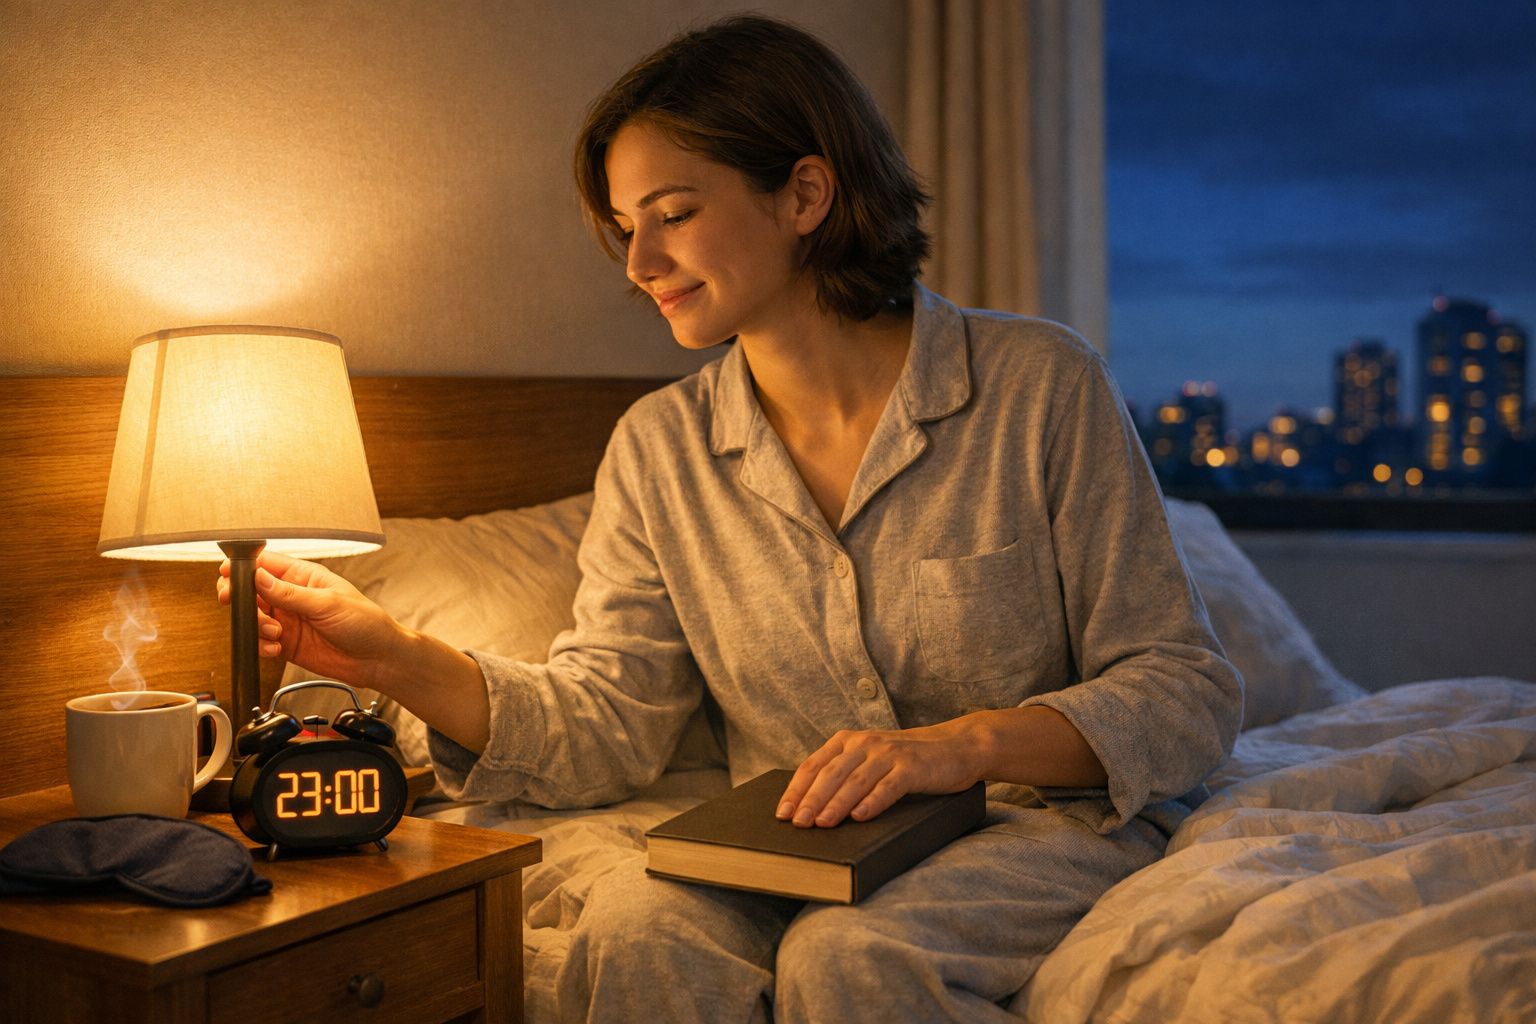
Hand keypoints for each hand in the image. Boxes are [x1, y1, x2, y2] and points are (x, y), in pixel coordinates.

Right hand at [216, 550, 402, 690]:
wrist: (378, 659)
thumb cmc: (365, 623)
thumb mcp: (327, 603)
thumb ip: (289, 593)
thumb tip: (257, 576)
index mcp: (304, 576)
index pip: (265, 563)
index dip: (243, 566)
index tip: (228, 574)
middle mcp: (292, 596)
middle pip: (250, 590)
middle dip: (240, 598)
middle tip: (236, 604)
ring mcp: (288, 620)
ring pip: (253, 617)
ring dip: (256, 626)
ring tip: (276, 634)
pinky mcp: (287, 643)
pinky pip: (261, 642)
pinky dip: (262, 645)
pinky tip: (276, 648)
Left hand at [775, 716, 987, 828]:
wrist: (955, 747)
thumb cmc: (905, 762)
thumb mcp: (870, 761)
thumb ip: (844, 776)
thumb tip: (811, 811)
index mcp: (847, 741)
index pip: (813, 766)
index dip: (796, 790)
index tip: (782, 814)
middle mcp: (865, 744)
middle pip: (830, 774)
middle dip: (811, 800)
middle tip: (798, 824)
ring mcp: (889, 754)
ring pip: (855, 781)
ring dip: (836, 804)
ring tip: (822, 824)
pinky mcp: (912, 767)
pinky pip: (888, 786)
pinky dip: (873, 802)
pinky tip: (860, 817)